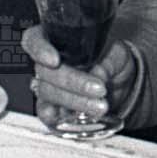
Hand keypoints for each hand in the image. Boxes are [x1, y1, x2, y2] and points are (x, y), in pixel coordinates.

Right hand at [22, 27, 140, 132]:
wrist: (122, 87)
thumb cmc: (114, 63)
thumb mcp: (120, 54)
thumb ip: (110, 60)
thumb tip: (98, 74)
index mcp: (57, 41)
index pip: (34, 39)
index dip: (39, 49)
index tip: (54, 60)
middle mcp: (48, 63)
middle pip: (44, 71)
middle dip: (71, 81)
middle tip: (99, 88)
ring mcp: (50, 87)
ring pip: (48, 92)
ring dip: (74, 101)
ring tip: (102, 106)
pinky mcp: (54, 110)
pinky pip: (47, 114)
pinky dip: (58, 117)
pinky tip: (75, 117)